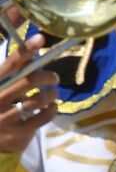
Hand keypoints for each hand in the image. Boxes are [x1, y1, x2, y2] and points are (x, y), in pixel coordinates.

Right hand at [0, 35, 59, 150]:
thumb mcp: (1, 87)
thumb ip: (13, 73)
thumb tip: (32, 52)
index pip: (10, 63)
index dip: (26, 50)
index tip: (41, 38)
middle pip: (28, 80)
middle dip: (47, 77)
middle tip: (55, 78)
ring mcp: (5, 117)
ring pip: (37, 100)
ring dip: (51, 95)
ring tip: (53, 93)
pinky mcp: (17, 133)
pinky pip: (43, 117)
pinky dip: (52, 110)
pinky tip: (52, 107)